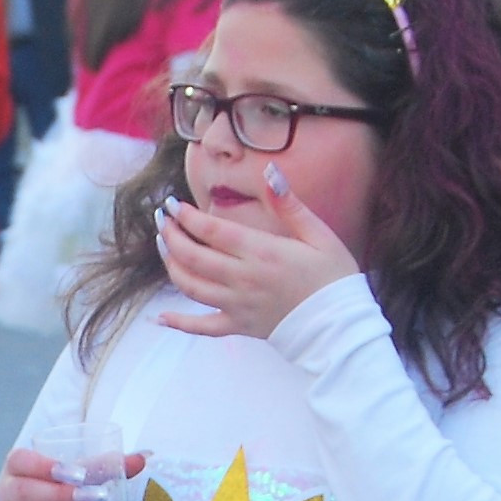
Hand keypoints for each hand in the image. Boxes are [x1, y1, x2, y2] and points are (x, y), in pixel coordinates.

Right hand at [0, 446, 147, 500]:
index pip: (21, 461)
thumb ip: (105, 465)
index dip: (46, 466)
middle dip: (62, 495)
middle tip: (97, 498)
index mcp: (17, 466)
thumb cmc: (56, 488)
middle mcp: (6, 491)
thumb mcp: (76, 474)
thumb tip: (142, 457)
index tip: (79, 474)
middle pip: (24, 491)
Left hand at [158, 164, 359, 340]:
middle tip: (162, 220)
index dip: (186, 216)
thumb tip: (270, 172)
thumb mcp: (318, 234)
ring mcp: (237, 305)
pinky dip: (179, 323)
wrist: (340, 326)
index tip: (173, 204)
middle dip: (171, 235)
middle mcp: (242, 278)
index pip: (211, 230)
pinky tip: (160, 317)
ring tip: (163, 247)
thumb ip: (289, 204)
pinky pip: (202, 328)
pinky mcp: (239, 326)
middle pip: (192, 256)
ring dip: (171, 265)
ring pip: (190, 286)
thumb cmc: (333, 277)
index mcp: (261, 251)